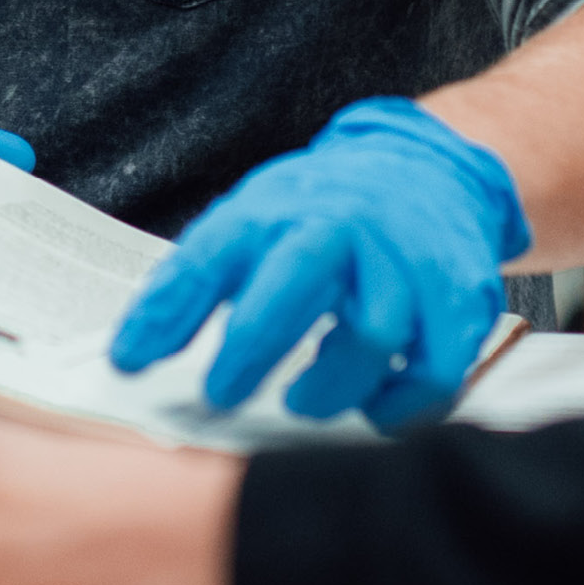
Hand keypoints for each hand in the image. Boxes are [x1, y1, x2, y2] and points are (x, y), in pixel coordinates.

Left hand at [108, 97, 527, 429]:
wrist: (430, 173)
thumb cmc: (322, 215)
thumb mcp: (247, 225)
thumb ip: (187, 287)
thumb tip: (126, 355)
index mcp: (279, 208)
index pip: (212, 254)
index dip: (168, 311)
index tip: (130, 363)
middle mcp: (344, 228)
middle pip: (297, 281)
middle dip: (255, 343)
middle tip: (222, 394)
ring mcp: (405, 263)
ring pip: (374, 332)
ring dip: (332, 384)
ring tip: (302, 403)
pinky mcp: (457, 302)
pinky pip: (436, 368)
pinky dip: (402, 405)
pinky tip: (374, 411)